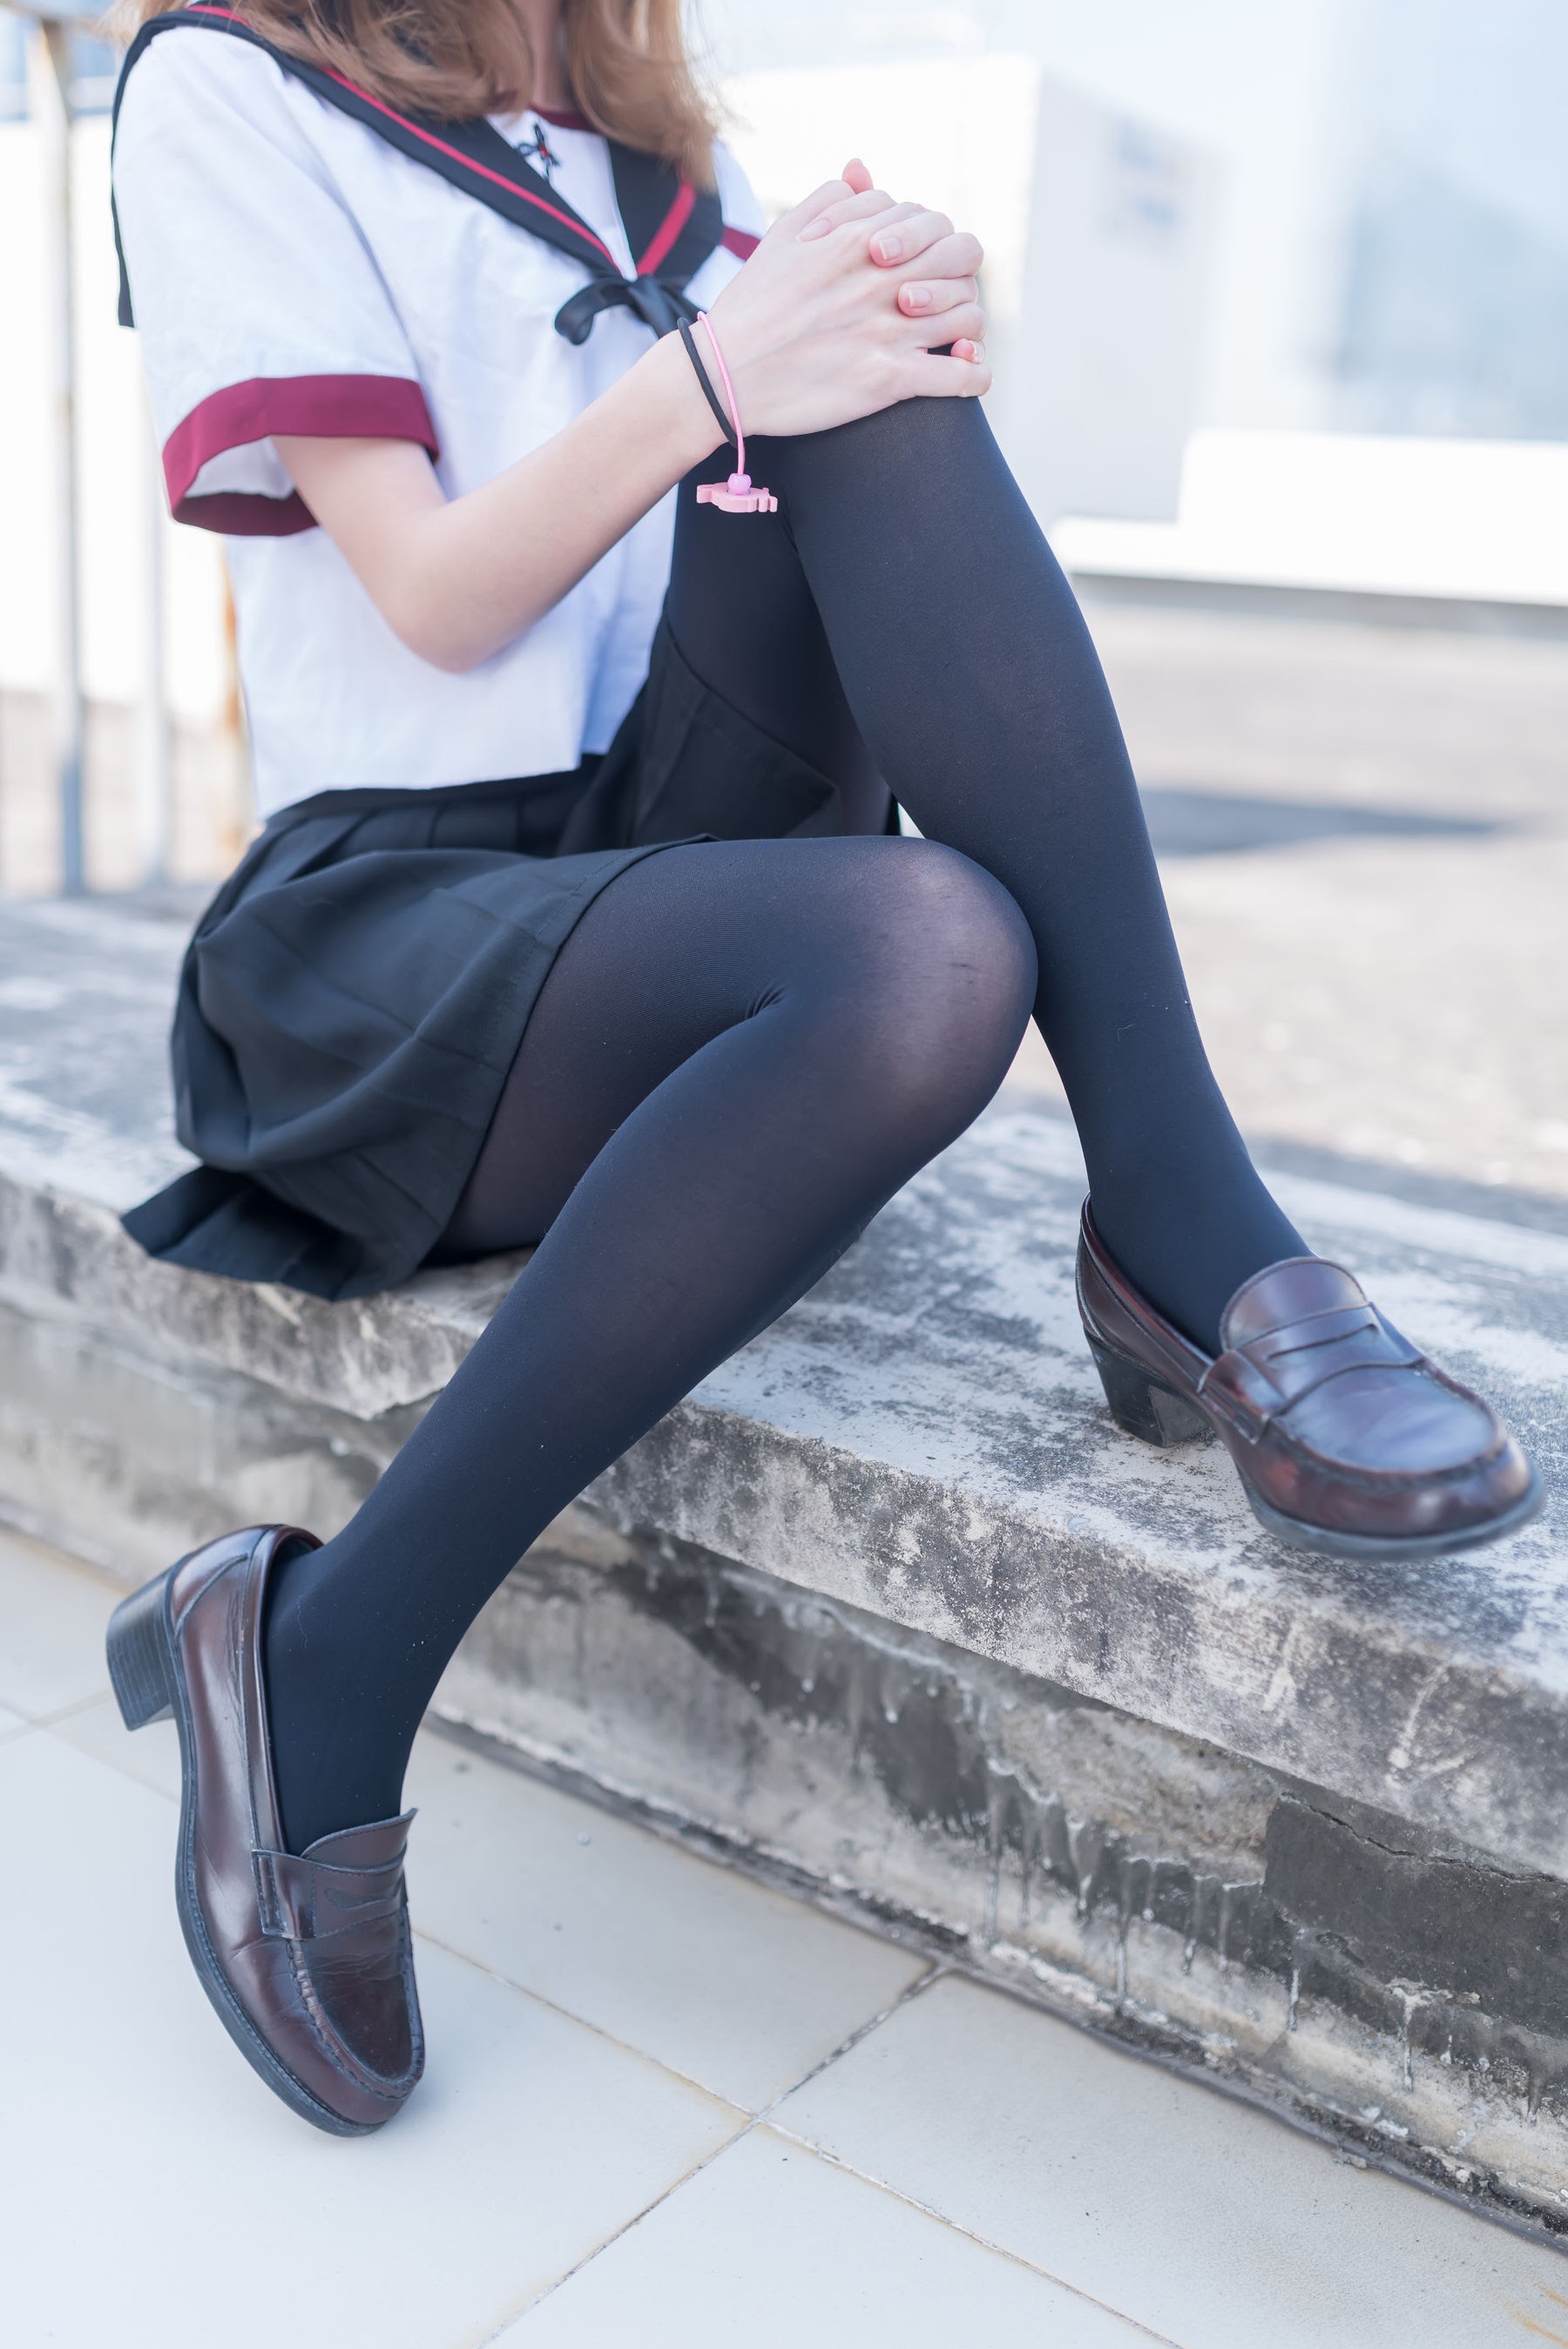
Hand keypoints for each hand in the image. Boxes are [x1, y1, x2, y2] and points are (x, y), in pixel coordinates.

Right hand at [703, 160, 989, 439]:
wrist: (723, 375)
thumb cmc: (751, 307)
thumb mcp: (783, 236)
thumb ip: (831, 200)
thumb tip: (864, 174)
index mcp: (860, 238)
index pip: (928, 220)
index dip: (925, 240)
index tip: (907, 263)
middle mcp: (883, 279)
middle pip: (961, 257)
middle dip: (956, 273)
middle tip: (936, 297)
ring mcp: (891, 330)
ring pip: (969, 312)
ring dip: (966, 322)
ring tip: (951, 336)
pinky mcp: (891, 381)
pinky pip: (961, 376)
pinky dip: (975, 375)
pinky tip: (968, 374)